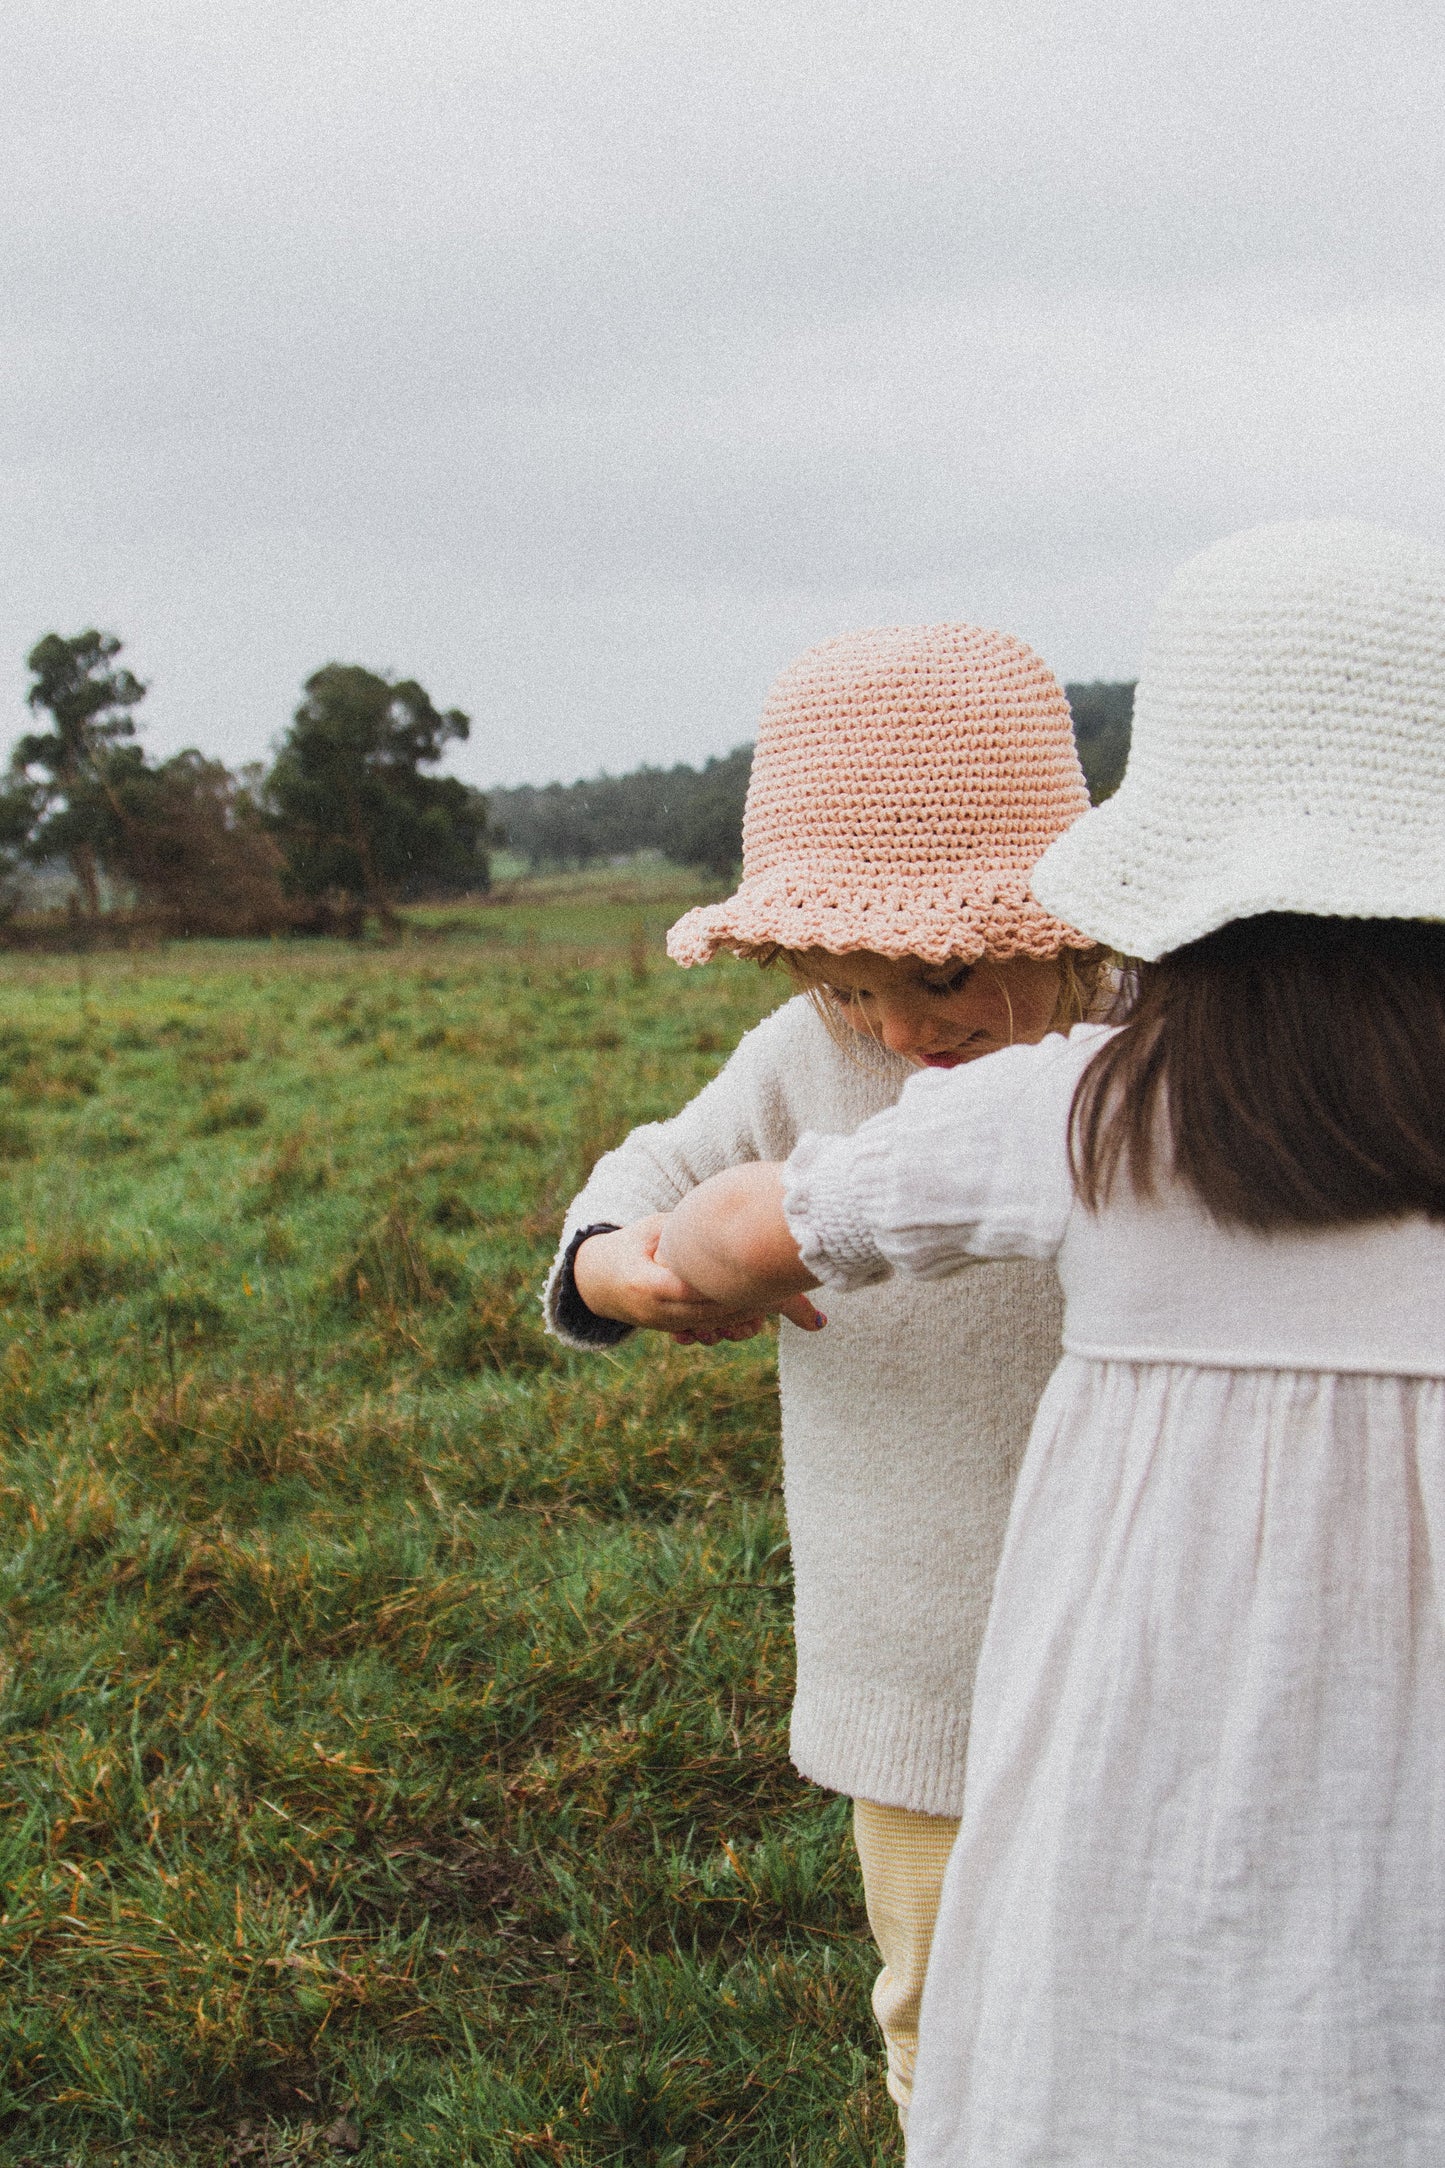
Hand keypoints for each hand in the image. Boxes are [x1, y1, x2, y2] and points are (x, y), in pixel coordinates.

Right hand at [573, 1215, 822, 1340]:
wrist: (597, 1283)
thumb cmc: (628, 1246)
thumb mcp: (649, 1229)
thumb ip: (680, 1227)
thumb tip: (718, 1211)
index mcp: (645, 1285)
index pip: (690, 1288)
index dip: (721, 1284)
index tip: (751, 1271)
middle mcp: (655, 1312)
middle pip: (707, 1312)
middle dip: (742, 1302)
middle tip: (779, 1289)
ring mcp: (664, 1326)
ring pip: (711, 1326)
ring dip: (742, 1316)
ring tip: (775, 1302)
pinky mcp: (674, 1330)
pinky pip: (707, 1330)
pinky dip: (732, 1322)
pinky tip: (758, 1312)